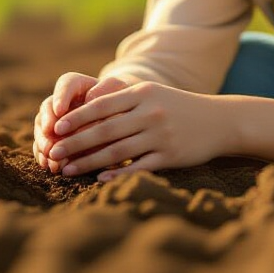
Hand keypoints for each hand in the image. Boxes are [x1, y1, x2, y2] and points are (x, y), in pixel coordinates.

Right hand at [32, 73, 129, 172]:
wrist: (120, 116)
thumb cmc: (121, 102)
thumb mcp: (119, 93)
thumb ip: (108, 91)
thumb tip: (91, 98)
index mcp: (76, 84)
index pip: (66, 84)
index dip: (60, 97)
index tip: (60, 111)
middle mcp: (61, 100)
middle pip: (48, 108)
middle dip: (48, 124)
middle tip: (51, 138)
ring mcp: (55, 120)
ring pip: (43, 128)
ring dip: (43, 142)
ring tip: (50, 156)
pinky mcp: (54, 138)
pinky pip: (43, 144)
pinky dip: (43, 155)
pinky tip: (47, 165)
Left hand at [46, 81, 230, 181]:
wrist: (220, 120)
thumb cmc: (176, 106)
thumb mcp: (152, 93)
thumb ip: (122, 96)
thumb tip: (86, 101)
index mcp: (143, 93)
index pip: (102, 105)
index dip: (77, 117)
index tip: (56, 127)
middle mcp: (151, 113)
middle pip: (105, 130)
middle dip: (76, 142)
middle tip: (53, 152)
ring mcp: (161, 136)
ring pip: (118, 151)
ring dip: (89, 162)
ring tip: (68, 169)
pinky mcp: (171, 156)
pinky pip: (139, 167)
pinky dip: (118, 174)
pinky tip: (99, 179)